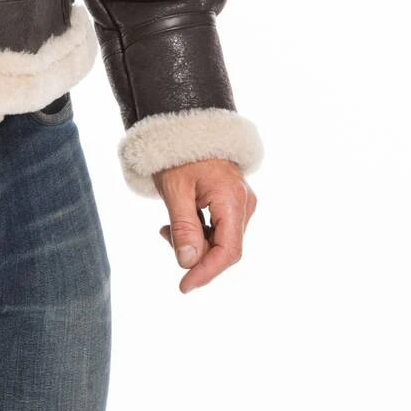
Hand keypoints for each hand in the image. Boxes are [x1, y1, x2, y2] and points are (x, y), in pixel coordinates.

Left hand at [154, 157, 256, 292]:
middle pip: (225, 248)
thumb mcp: (175, 189)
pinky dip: (198, 232)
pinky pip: (219, 228)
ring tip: (167, 227)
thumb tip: (188, 263)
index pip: (228, 252)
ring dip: (195, 242)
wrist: (186, 124)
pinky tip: (178, 222)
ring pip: (221, 240)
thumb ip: (184, 227)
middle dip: (196, 254)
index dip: (207, 273)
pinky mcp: (233, 201)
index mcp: (233, 200)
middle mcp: (244, 203)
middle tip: (165, 236)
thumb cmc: (179, 152)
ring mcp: (241, 202)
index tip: (184, 287)